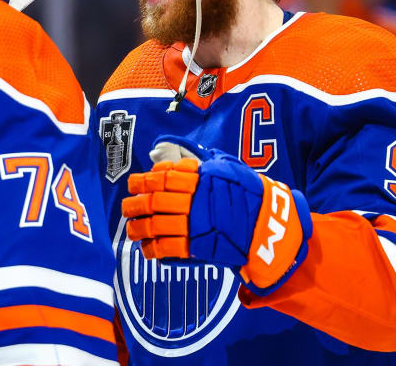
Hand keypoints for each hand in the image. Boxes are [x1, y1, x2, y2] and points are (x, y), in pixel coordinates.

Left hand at [122, 135, 311, 290]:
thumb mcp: (227, 167)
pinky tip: (147, 248)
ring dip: (139, 228)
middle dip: (136, 203)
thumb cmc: (248, 193)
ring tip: (131, 229)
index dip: (144, 180)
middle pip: (155, 199)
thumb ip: (200, 160)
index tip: (134, 182)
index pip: (164, 175)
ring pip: (156, 224)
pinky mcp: (198, 246)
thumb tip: (171, 146)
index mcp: (201, 177)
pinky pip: (168, 248)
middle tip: (127, 206)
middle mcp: (195, 199)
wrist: (269, 225)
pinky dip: (153, 249)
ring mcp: (196, 223)